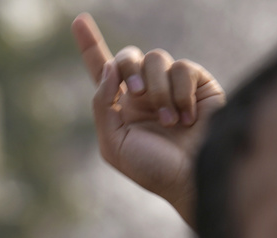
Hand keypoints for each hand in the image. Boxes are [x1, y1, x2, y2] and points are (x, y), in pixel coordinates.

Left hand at [72, 13, 223, 226]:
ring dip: (157, 90)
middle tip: (135, 94)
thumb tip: (109, 67)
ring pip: (155, 58)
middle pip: (127, 56)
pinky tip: (188, 118)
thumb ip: (103, 104)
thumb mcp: (114, 144)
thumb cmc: (153, 169)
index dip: (90, 44)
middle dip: (127, 68)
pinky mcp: (199, 84)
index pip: (102, 70)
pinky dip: (181, 93)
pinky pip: (182, 68)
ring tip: (169, 121)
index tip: (78, 20)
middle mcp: (145, 93)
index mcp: (120, 107)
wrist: (192, 179)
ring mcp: (172, 86)